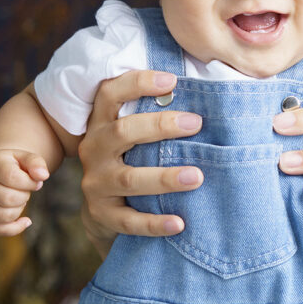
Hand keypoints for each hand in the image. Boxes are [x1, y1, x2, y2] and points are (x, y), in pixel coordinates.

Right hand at [0, 149, 48, 235]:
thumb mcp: (24, 158)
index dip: (29, 182)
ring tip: (19, 199)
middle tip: (26, 190)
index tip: (36, 182)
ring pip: (3, 216)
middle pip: (8, 199)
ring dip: (19, 209)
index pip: (11, 177)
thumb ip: (36, 163)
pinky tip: (25, 220)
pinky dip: (15, 228)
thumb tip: (43, 176)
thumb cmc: (13, 165)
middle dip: (24, 196)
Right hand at [77, 70, 203, 254]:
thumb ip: (158, 113)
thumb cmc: (133, 157)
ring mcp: (96, 183)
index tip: (172, 80)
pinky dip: (154, 223)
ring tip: (197, 177)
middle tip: (196, 123)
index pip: (110, 93)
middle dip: (160, 126)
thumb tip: (209, 93)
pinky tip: (179, 223)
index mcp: (102, 122)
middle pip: (122, 132)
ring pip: (129, 179)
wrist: (105, 210)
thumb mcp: (136, 133)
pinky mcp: (101, 215)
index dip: (137, 83)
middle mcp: (93, 149)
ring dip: (165, 177)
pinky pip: (128, 220)